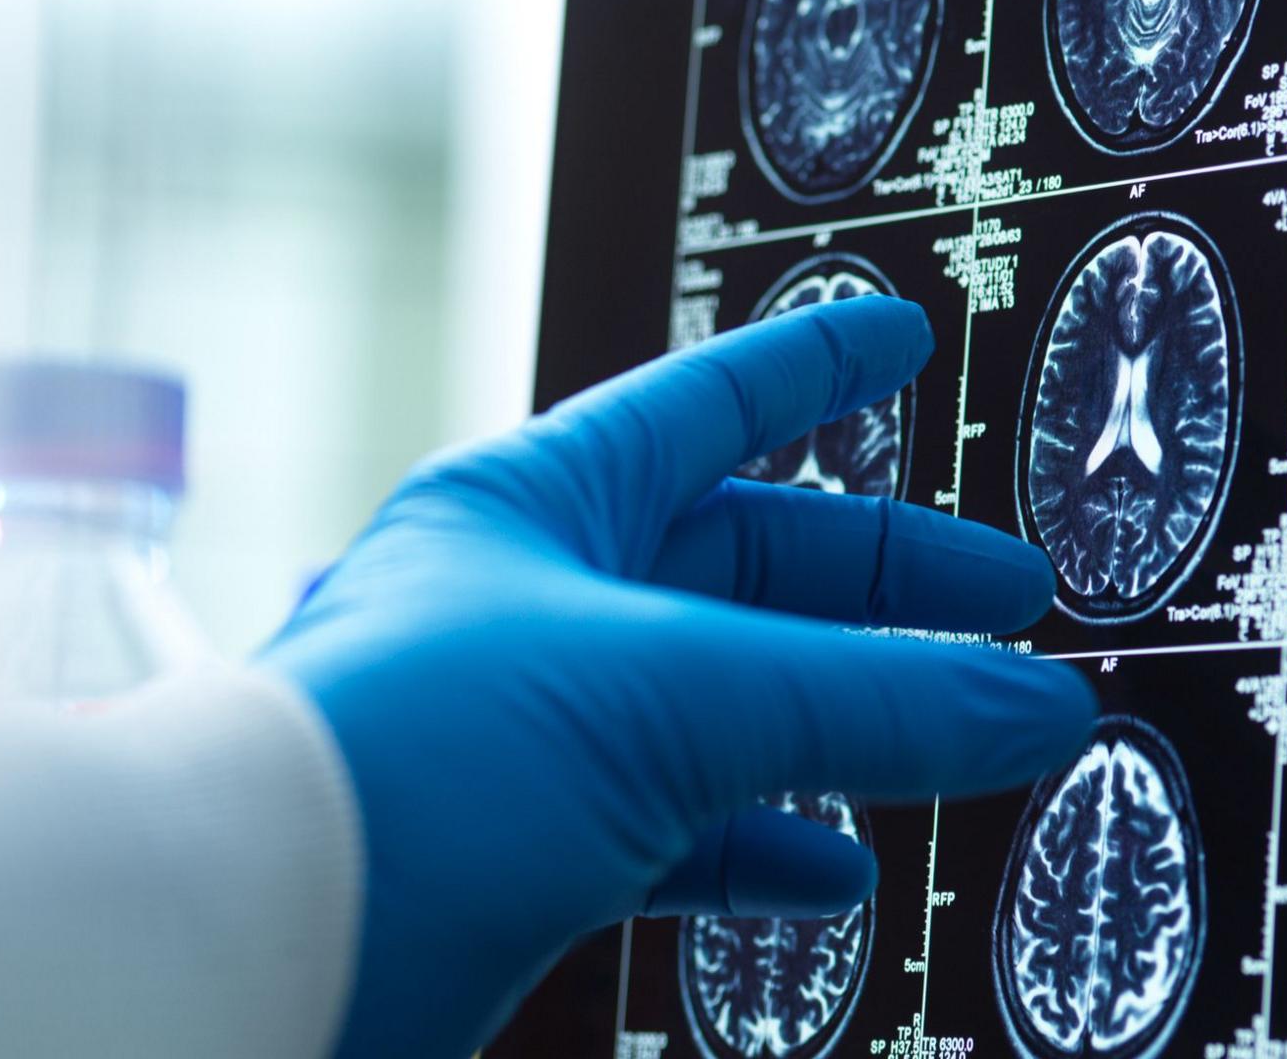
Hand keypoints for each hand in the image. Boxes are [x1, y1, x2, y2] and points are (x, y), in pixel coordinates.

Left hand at [261, 295, 1097, 1057]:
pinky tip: (838, 870)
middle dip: (879, 583)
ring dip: (844, 723)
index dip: (814, 368)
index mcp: (539, 504)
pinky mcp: (524, 854)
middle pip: (743, 564)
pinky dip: (769, 847)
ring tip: (958, 734)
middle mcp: (532, 604)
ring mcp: (530, 732)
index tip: (898, 340)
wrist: (246, 946)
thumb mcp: (668, 695)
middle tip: (1003, 599)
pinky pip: (681, 829)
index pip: (708, 403)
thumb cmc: (403, 765)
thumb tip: (1040, 708)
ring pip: (726, 706)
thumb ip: (869, 700)